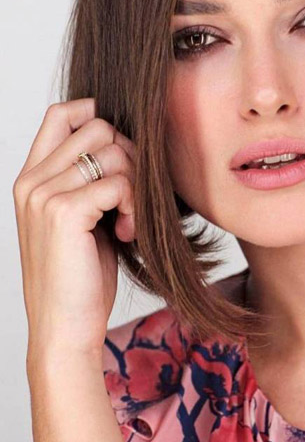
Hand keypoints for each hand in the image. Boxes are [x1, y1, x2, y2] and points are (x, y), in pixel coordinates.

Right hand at [12, 98, 136, 364]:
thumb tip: (125, 141)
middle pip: (98, 127)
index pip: (61, 113)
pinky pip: (120, 182)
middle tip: (131, 196)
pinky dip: (136, 206)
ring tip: (129, 220)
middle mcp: (31, 180)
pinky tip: (128, 232)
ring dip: (136, 185)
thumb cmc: (78, 276)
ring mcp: (44, 194)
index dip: (98, 117)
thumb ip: (90, 179)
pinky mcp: (64, 212)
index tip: (120, 154)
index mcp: (31, 178)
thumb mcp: (82, 218)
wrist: (64, 328)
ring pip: (114, 152)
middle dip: (129, 156)